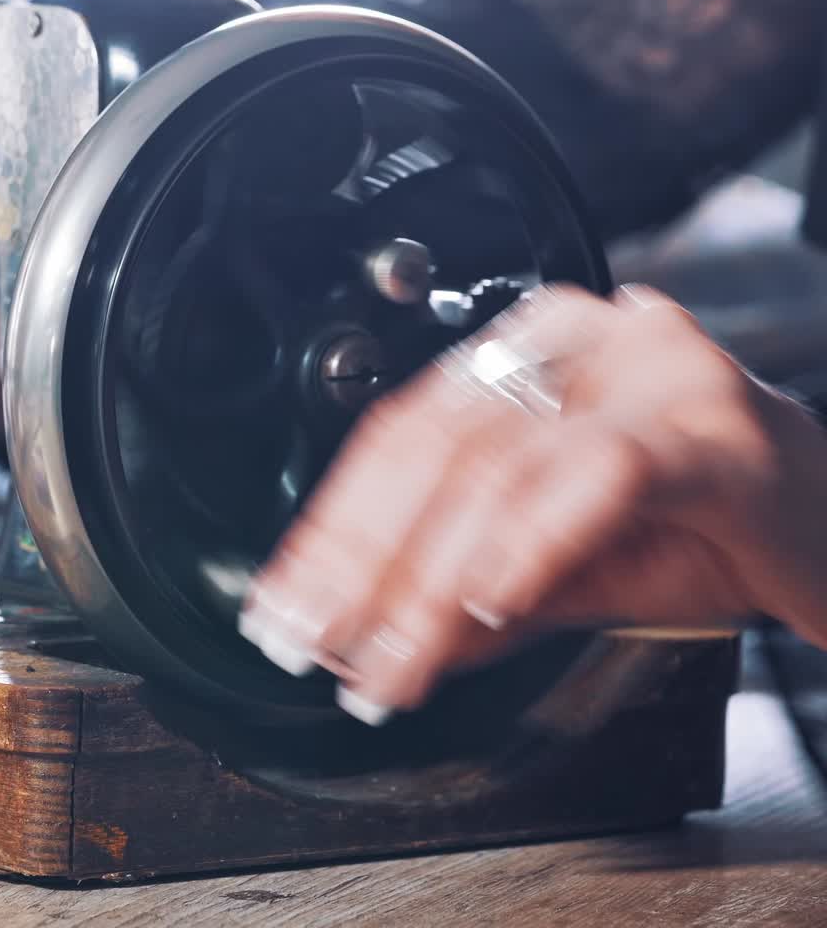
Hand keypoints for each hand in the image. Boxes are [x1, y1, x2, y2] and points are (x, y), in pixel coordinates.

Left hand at [239, 285, 826, 724]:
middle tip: (319, 643)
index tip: (289, 599)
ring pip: (496, 465)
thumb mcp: (565, 564)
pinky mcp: (708, 427)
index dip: (335, 522)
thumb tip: (373, 638)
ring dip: (426, 579)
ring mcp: (643, 373)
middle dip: (362, 558)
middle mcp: (575, 342)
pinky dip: (526, 543)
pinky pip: (593, 475)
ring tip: (387, 657)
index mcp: (527, 352)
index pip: (400, 431)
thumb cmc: (706, 527)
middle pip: (432, 444)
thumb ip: (473, 593)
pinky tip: (479, 604)